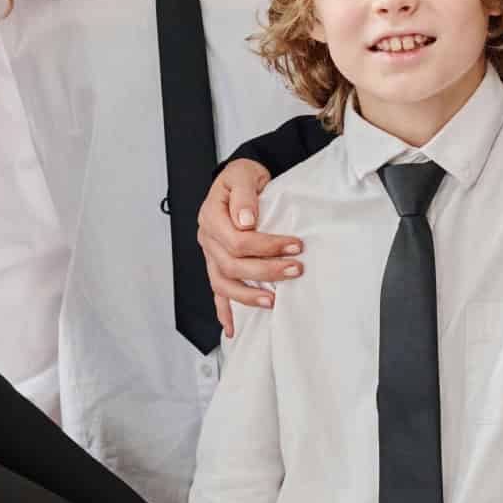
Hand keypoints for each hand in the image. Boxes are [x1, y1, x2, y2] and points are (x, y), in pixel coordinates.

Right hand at [195, 159, 301, 338]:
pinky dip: (223, 311)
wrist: (239, 179)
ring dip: (248, 296)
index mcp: (211, 216)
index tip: (295, 246)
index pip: (238, 240)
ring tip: (273, 301)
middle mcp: (208, 239)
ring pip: (223, 283)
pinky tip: (232, 327)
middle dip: (266, 271)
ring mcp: (210, 254)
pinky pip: (216, 291)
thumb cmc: (242, 177)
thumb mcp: (243, 175)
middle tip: (295, 269)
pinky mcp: (217, 264)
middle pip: (233, 265)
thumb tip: (246, 221)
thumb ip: (244, 196)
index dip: (267, 246)